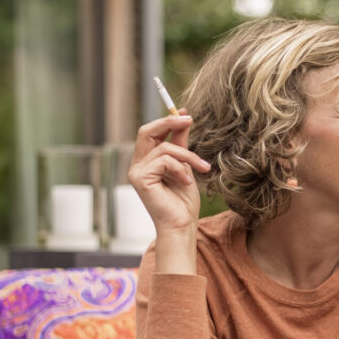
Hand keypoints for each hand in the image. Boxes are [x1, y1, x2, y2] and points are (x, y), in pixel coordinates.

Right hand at [128, 109, 211, 233]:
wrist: (182, 225)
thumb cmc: (183, 201)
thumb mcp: (185, 166)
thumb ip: (181, 144)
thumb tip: (184, 118)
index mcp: (147, 161)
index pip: (151, 133)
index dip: (167, 120)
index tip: (186, 113)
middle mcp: (137, 165)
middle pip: (146, 131)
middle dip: (169, 122)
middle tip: (189, 119)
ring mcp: (136, 172)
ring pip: (163, 147)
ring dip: (187, 155)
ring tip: (201, 167)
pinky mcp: (140, 179)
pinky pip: (164, 161)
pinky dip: (180, 168)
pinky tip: (186, 181)